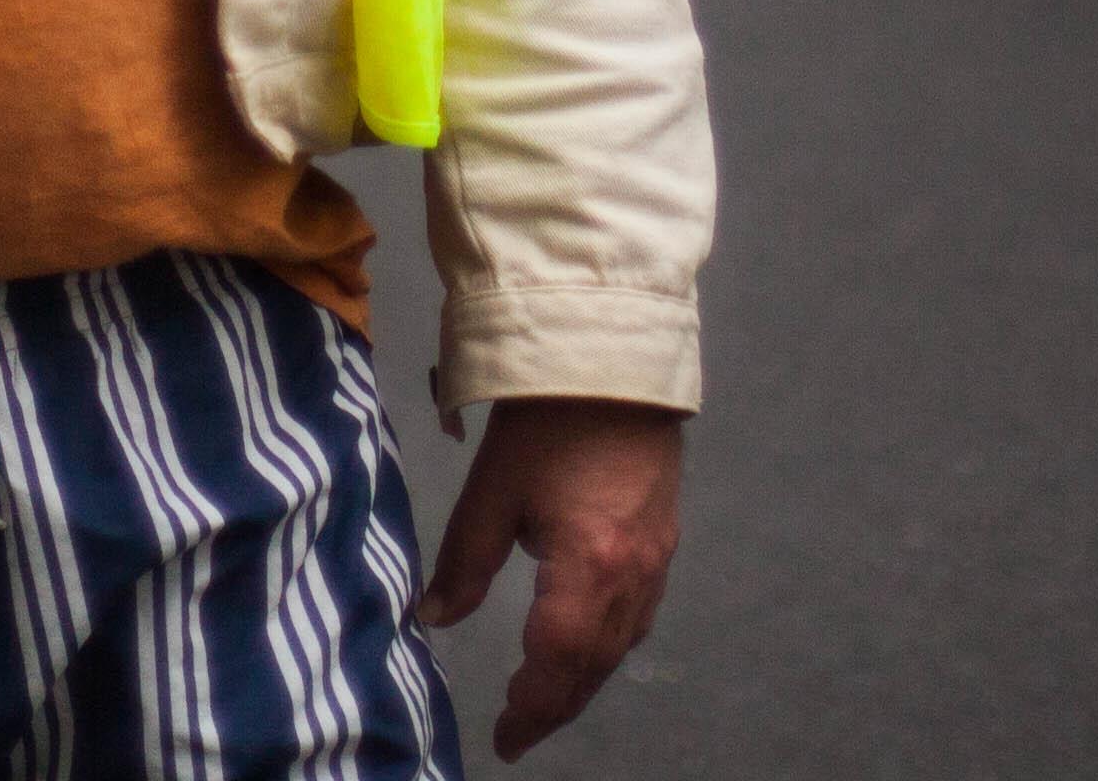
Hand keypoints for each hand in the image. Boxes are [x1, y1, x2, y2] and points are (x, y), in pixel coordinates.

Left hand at [414, 398, 678, 761]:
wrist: (613, 361)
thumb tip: (433, 618)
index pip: (559, 662)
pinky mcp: (663, 539)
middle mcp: (632, 576)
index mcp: (588, 568)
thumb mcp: (492, 490)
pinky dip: (609, 645)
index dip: (532, 706)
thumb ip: (465, 561)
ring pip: (622, 645)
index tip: (505, 736)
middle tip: (519, 730)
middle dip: (556, 704)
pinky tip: (588, 646)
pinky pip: (639, 616)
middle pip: (595, 665)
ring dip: (583, 680)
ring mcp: (656, 560)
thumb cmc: (546, 423)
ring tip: (546, 699)